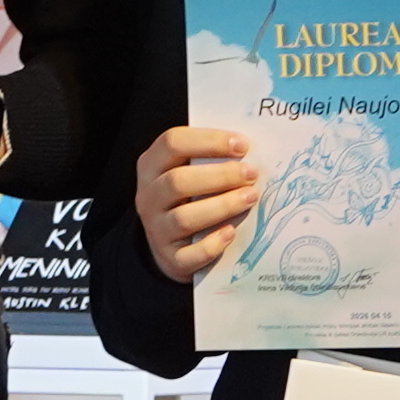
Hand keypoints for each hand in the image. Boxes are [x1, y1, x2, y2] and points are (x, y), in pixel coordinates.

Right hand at [132, 122, 257, 280]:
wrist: (170, 245)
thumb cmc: (189, 198)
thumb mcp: (188, 171)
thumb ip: (209, 158)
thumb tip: (247, 148)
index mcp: (151, 166)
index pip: (172, 143)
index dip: (209, 141)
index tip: (242, 145)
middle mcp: (148, 197)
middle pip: (177, 181)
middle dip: (220, 175)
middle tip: (251, 174)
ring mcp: (156, 230)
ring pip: (184, 218)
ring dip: (222, 206)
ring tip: (250, 197)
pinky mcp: (170, 259)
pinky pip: (190, 254)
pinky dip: (213, 244)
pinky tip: (232, 232)